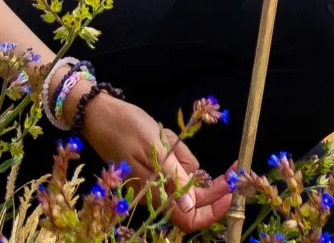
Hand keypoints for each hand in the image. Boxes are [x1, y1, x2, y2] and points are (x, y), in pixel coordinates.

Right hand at [78, 91, 224, 225]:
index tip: (231, 191)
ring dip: (190, 165)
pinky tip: (167, 139)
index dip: (213, 211)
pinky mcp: (153, 173)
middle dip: (214, 187)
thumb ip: (173, 176)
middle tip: (232, 167)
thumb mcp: (156, 147)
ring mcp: (154, 185)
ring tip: (173, 140)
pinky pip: (176, 170)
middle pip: (194, 204)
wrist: (101, 115)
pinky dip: (180, 157)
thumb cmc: (127, 128)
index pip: (189, 219)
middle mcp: (156, 195)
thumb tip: (190, 206)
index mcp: (155, 193)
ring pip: (187, 184)